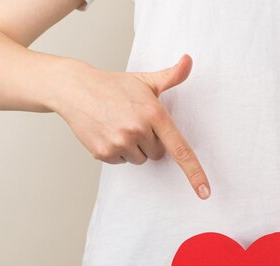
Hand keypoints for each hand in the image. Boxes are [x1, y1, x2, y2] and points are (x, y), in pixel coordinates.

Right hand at [53, 54, 210, 199]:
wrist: (75, 89)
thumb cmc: (114, 86)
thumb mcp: (145, 80)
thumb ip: (171, 76)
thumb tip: (189, 60)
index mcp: (154, 114)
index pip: (180, 149)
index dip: (194, 172)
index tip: (204, 192)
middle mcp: (139, 130)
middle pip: (158, 154)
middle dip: (150, 142)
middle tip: (134, 123)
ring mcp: (120, 142)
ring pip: (140, 160)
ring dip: (133, 148)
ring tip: (119, 126)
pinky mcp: (103, 152)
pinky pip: (121, 162)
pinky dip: (117, 152)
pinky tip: (108, 132)